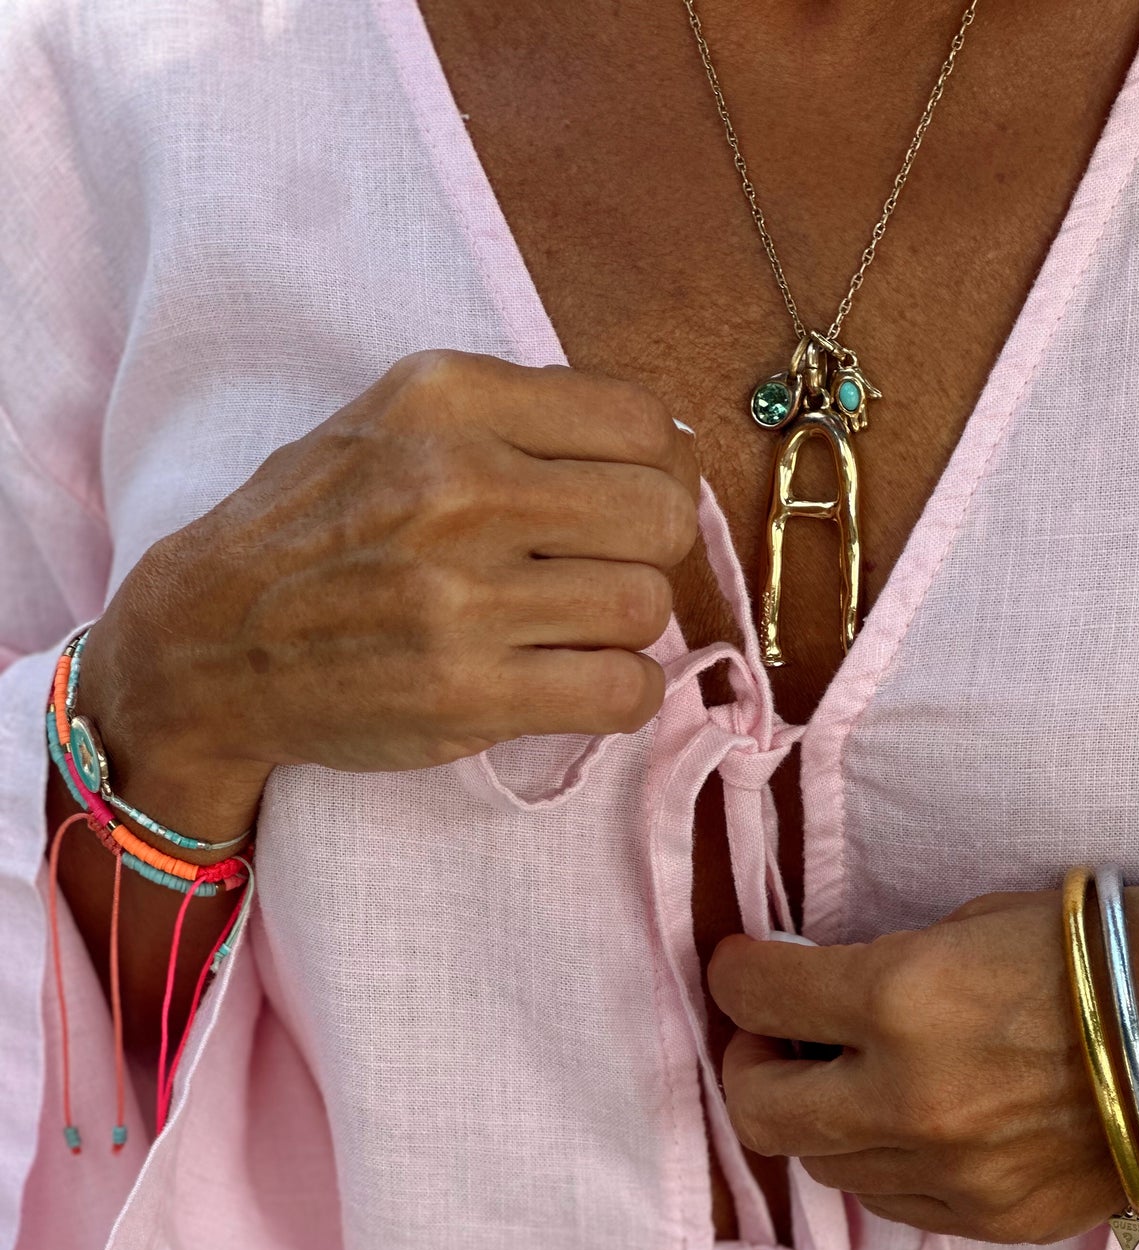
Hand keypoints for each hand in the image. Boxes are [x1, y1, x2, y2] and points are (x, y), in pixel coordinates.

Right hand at [77, 352, 699, 840]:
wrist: (208, 642)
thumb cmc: (315, 532)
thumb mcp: (394, 421)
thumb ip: (515, 417)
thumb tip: (664, 444)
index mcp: (446, 399)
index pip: (640, 420)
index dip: (657, 468)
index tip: (626, 500)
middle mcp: (456, 486)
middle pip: (661, 513)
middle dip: (650, 548)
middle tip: (604, 568)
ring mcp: (460, 597)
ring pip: (647, 605)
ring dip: (629, 627)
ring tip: (576, 629)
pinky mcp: (467, 694)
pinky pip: (624, 691)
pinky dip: (625, 695)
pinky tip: (583, 684)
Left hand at [708, 891, 1138, 1243]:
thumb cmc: (1112, 951)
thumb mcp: (979, 923)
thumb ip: (885, 967)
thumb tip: (817, 993)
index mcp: (902, 1002)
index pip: (754, 997)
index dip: (738, 975)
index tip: (747, 966)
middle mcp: (908, 1102)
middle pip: (756, 1110)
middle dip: (752, 1065)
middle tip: (781, 1035)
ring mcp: (948, 1177)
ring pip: (822, 1165)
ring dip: (822, 1117)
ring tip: (861, 1077)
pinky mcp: (987, 1224)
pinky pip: (892, 1199)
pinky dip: (885, 1159)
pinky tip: (923, 1121)